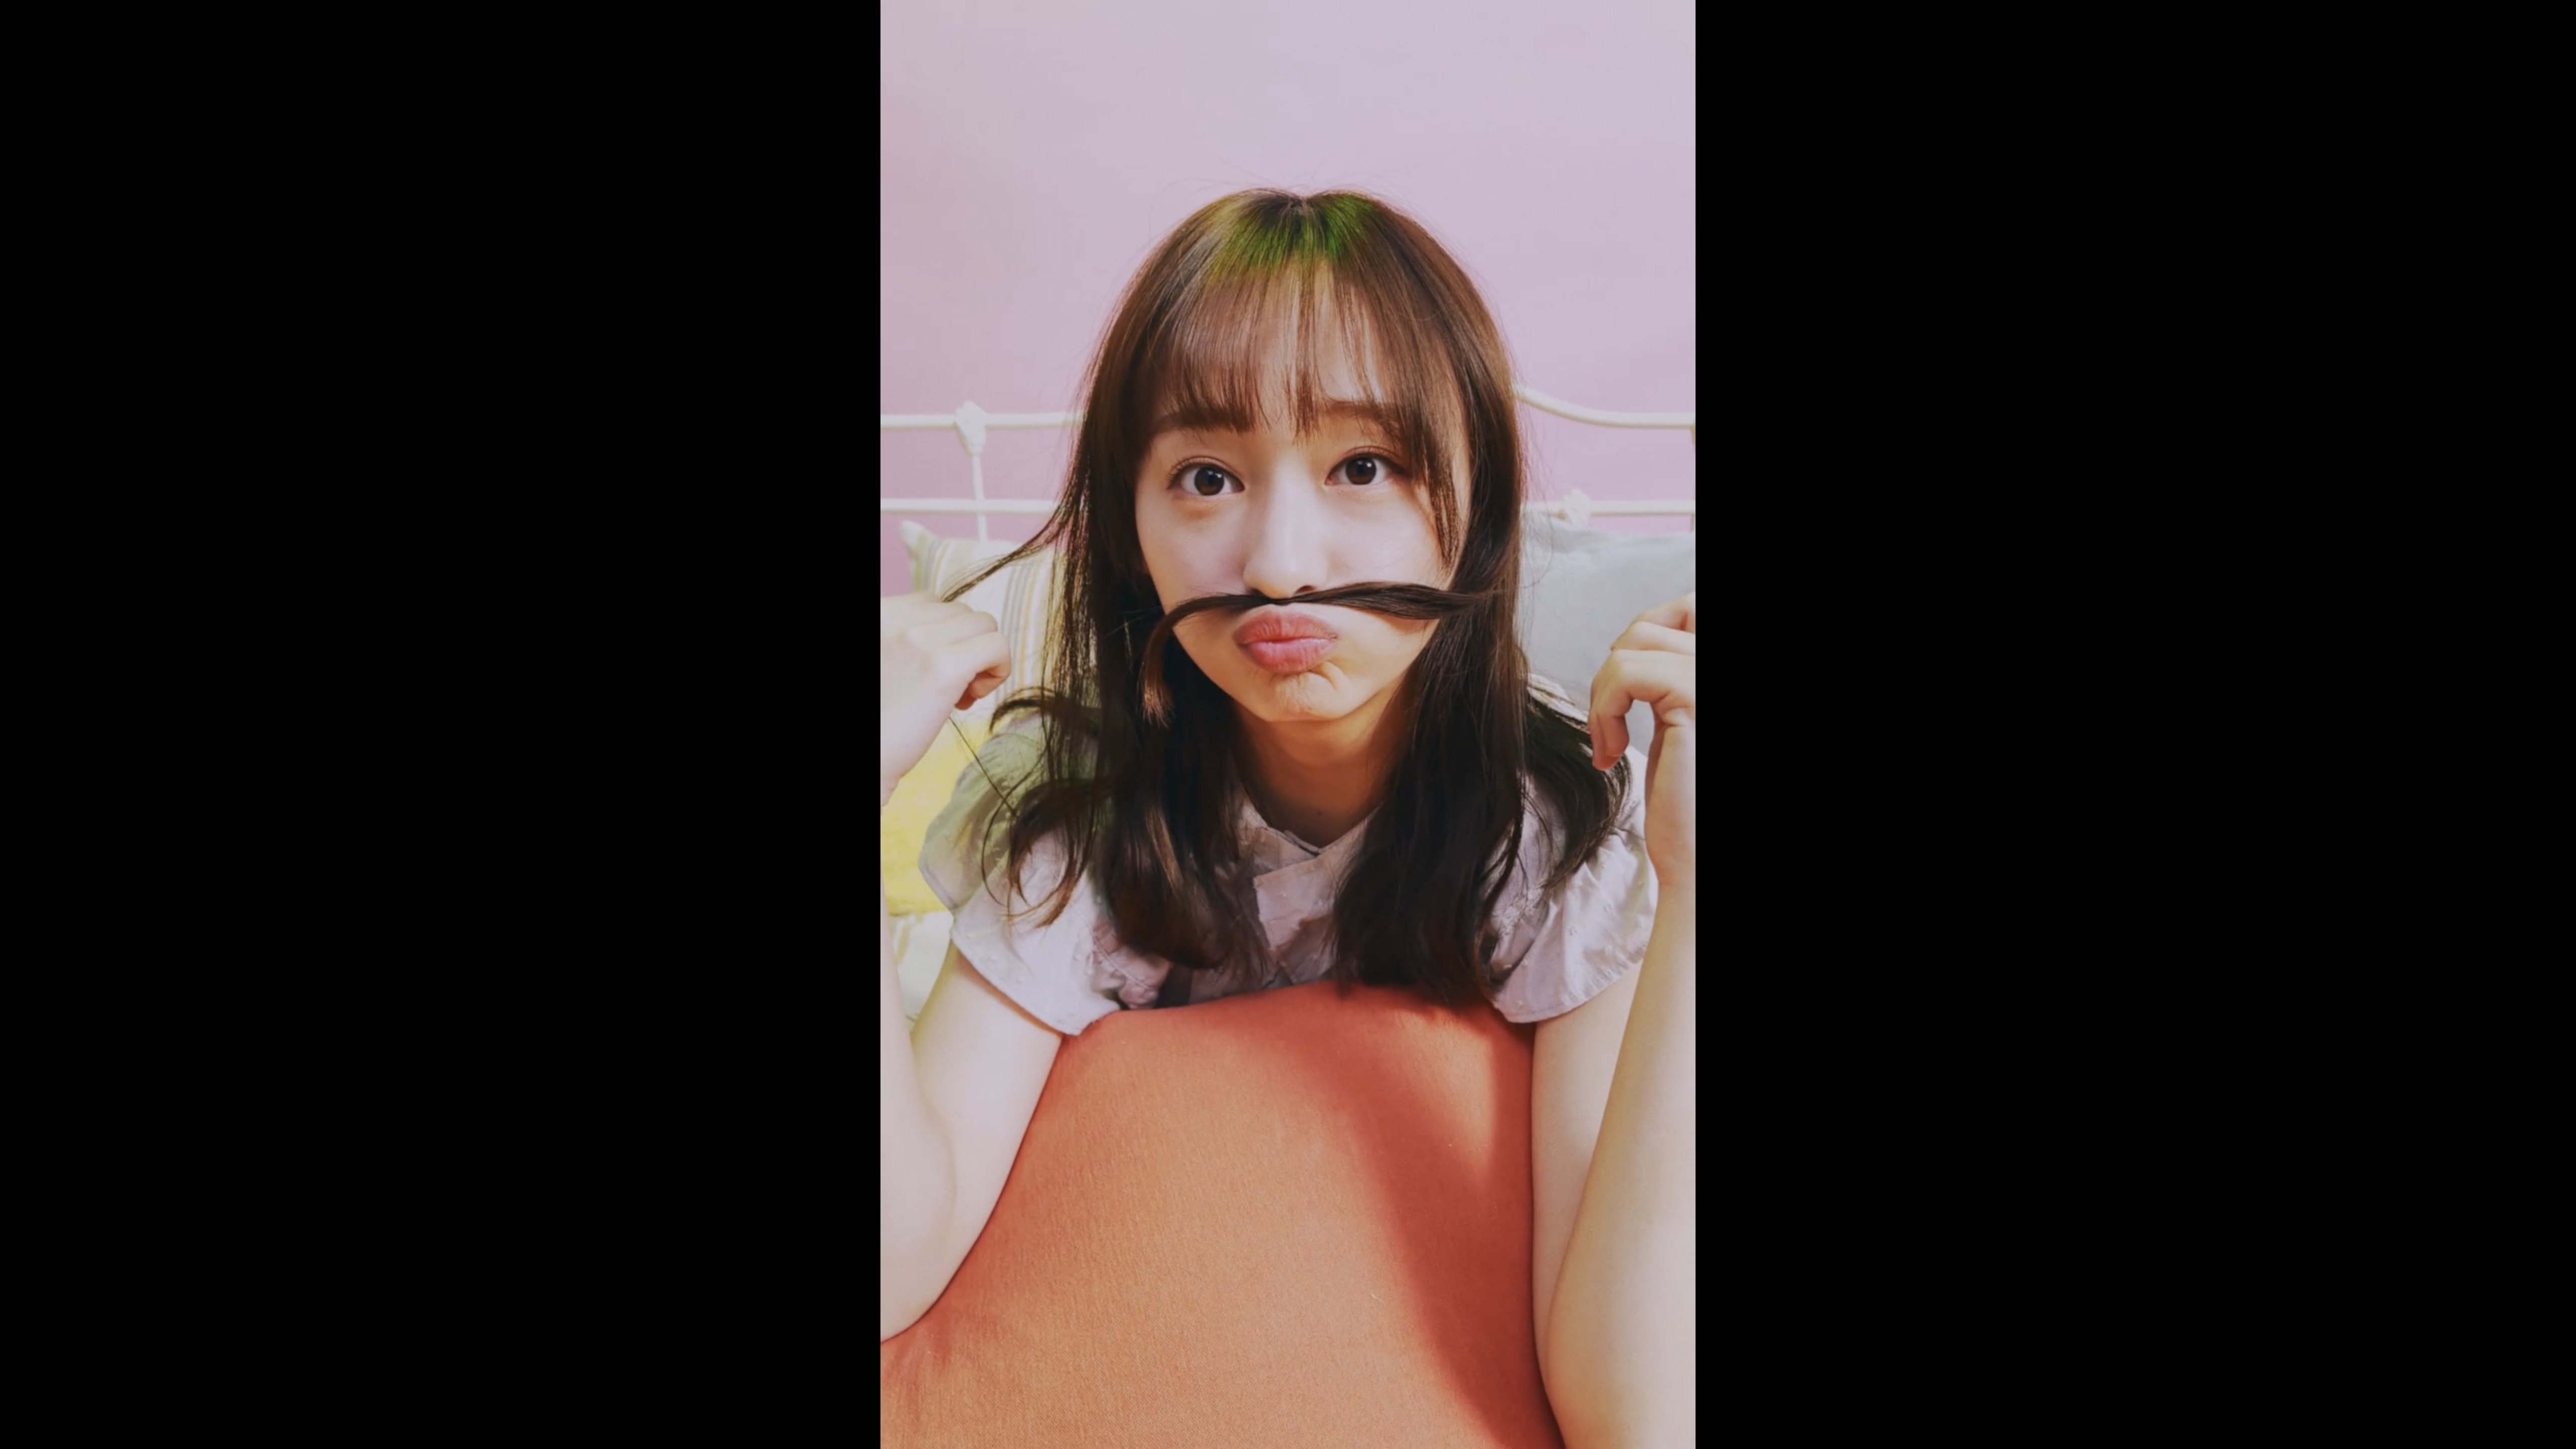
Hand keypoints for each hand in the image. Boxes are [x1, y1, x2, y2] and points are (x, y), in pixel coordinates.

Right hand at [882, 593, 1009, 805]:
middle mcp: (897, 618)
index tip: (933, 672)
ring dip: (982, 658)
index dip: (944, 637)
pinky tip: (972, 696)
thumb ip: (909, 643)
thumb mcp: (885, 664)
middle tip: (950, 689)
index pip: (932, 603)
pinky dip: (998, 669)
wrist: (866, 757)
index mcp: (881, 615)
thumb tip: (958, 641)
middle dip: (964, 648)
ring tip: (960, 694)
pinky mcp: (944, 666)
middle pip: (961, 613)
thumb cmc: (878, 722)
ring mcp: (920, 638)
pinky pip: (997, 646)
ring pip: (984, 625)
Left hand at [1587, 593, 1694, 879]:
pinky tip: (1611, 753)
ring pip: (1633, 642)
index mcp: (1716, 673)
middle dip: (1619, 664)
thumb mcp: (1683, 720)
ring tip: (1609, 742)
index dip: (1647, 636)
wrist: (1698, 862)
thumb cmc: (1690, 801)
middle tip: (1612, 720)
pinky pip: (1625, 671)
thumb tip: (1637, 632)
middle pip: (1657, 619)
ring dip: (1603, 695)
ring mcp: (1712, 681)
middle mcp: (1723, 670)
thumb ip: (1673, 673)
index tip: (1630, 698)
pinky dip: (1602, 710)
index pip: (1690, 607)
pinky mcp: (1697, 698)